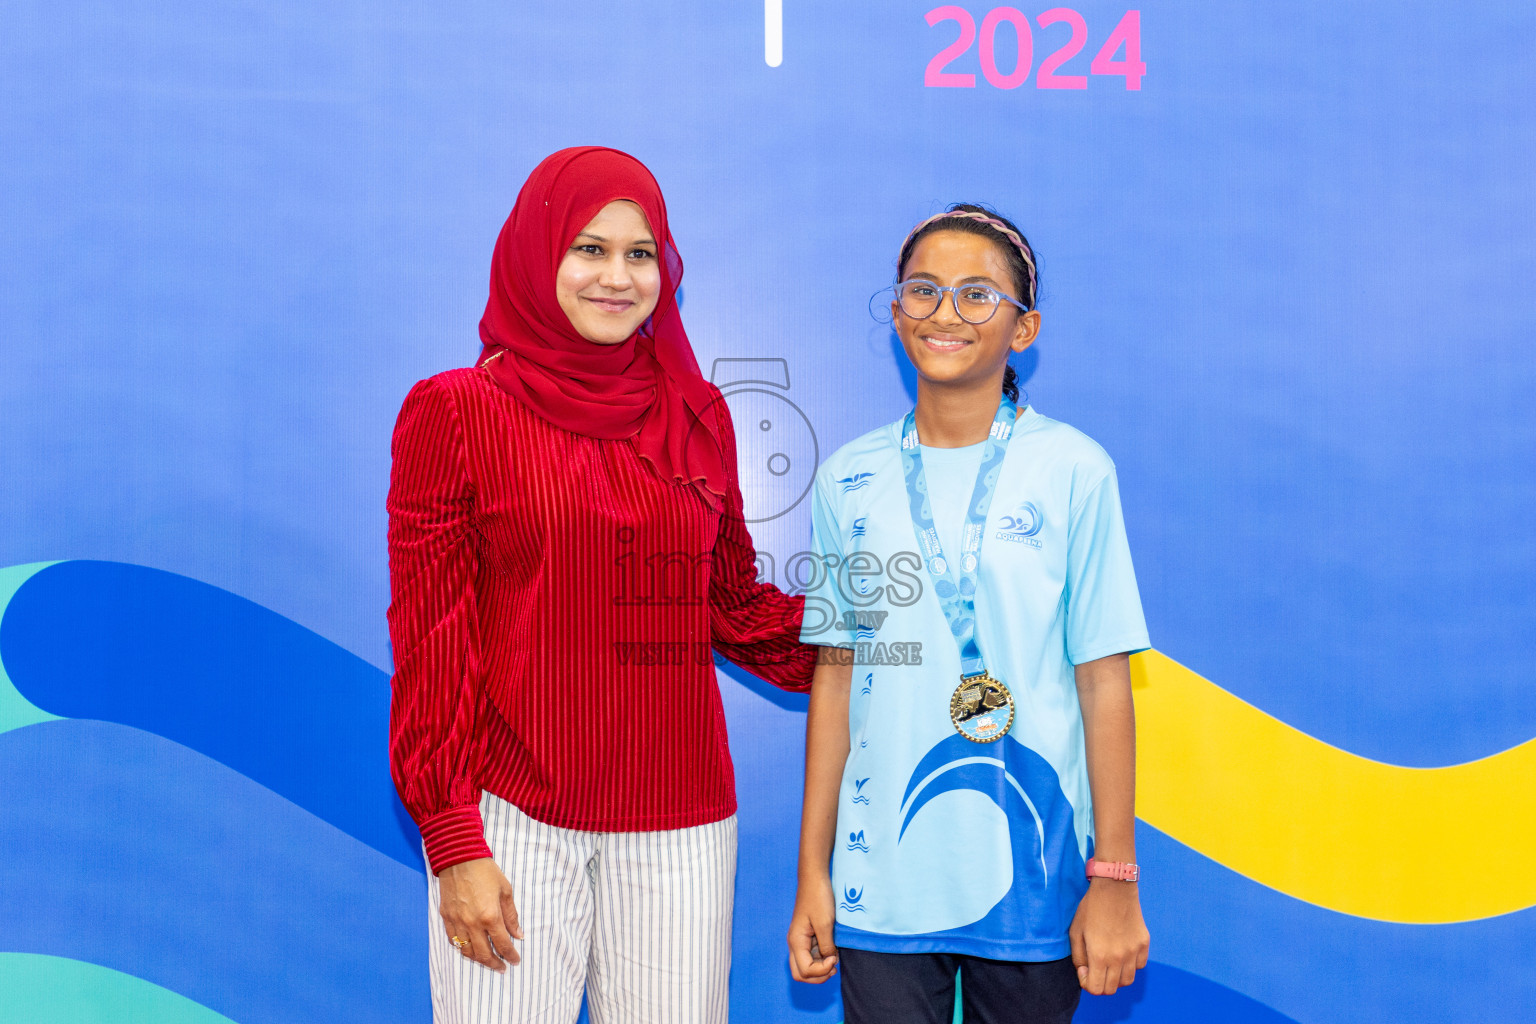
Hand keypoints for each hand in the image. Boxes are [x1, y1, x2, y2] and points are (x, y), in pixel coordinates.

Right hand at [438, 857, 521, 970]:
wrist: (459, 858)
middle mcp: (472, 923)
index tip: (515, 960)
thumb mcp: (506, 891)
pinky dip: (462, 948)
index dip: (510, 955)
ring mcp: (457, 922)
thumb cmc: (485, 871)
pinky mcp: (446, 917)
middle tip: (502, 968)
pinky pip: (453, 940)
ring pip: (466, 951)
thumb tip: (518, 934)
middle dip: (494, 963)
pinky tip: (469, 949)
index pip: (502, 944)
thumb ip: (511, 916)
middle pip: (484, 953)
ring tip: (487, 961)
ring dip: (478, 959)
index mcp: (490, 916)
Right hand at [787, 874, 838, 982]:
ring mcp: (801, 940)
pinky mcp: (808, 936)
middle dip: (817, 977)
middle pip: (800, 974)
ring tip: (834, 961)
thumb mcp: (825, 924)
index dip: (822, 970)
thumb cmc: (818, 898)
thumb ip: (827, 946)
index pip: (805, 971)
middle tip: (834, 967)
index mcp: (795, 941)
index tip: (835, 958)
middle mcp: (795, 944)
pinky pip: (812, 955)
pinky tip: (832, 953)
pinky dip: (821, 960)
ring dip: (820, 969)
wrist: (814, 878)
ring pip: (806, 966)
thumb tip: (830, 961)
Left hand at [1069, 880, 1149, 995]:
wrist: (1114, 887)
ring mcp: (1134, 951)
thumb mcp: (1075, 931)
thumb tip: (1085, 972)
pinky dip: (1130, 965)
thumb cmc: (1091, 908)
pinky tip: (1122, 952)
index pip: (1096, 989)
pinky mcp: (1144, 944)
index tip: (1085, 969)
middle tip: (1095, 967)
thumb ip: (1078, 957)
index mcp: (1099, 955)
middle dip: (1100, 982)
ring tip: (1109, 961)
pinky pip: (1139, 966)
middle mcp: (1119, 958)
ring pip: (1128, 980)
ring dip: (1116, 976)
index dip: (1087, 983)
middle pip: (1112, 989)